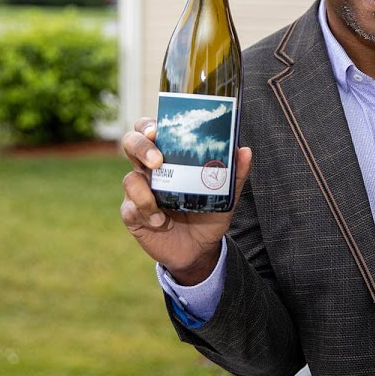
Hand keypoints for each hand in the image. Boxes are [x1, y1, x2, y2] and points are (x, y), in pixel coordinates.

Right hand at [119, 116, 252, 285]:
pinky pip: (130, 208)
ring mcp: (139, 191)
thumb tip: (245, 150)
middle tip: (158, 161)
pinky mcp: (133, 214)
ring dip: (145, 193)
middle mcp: (151, 169)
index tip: (156, 130)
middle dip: (140, 147)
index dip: (148, 125)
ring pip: (130, 179)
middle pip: (131, 144)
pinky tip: (161, 222)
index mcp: (170, 156)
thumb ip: (235, 174)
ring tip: (162, 211)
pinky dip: (146, 213)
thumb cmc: (209, 215)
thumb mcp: (226, 195)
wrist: (199, 250)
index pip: (151, 130)